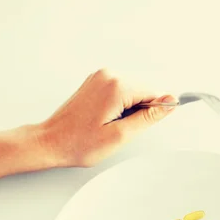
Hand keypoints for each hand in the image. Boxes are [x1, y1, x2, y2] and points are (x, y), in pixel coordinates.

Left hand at [38, 68, 175, 167]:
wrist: (51, 142)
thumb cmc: (79, 143)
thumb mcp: (120, 136)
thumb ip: (148, 117)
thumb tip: (169, 103)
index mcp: (116, 86)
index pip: (153, 94)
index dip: (152, 114)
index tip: (140, 127)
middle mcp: (108, 75)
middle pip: (142, 93)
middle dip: (137, 114)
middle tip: (118, 131)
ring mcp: (99, 78)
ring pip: (131, 95)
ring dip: (126, 113)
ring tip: (107, 127)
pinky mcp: (95, 84)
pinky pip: (118, 94)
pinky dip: (117, 109)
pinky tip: (103, 121)